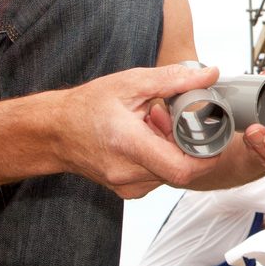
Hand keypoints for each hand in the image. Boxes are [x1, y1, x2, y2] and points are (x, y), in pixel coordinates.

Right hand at [59, 61, 241, 198]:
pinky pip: (157, 176)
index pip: (183, 169)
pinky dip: (160, 156)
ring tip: (152, 122)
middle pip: (180, 169)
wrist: (53, 131)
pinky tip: (144, 136)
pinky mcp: (126, 190)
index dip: (207, 156)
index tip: (211, 135)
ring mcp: (126, 186)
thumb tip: (210, 75)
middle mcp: (127, 173)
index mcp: (128, 145)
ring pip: (170, 172)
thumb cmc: (86, 106)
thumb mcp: (131, 83)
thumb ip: (174, 80)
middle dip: (187, 143)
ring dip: (172, 148)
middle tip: (170, 117)